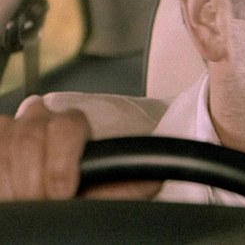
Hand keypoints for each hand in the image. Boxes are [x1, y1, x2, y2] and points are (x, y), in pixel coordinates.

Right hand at [0, 97, 159, 200]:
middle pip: (32, 135)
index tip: (62, 192)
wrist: (44, 199)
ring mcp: (9, 127)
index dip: (62, 161)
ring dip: (11, 180)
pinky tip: (8, 193)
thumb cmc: (74, 194)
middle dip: (33, 177)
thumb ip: (126, 184)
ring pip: (5, 143)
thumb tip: (154, 179)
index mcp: (70, 124)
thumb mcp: (102, 193)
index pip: (68, 126)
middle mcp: (38, 117)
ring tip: (23, 200)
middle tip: (39, 202)